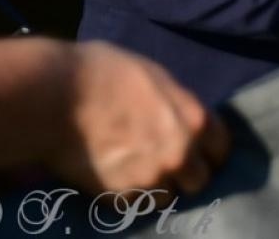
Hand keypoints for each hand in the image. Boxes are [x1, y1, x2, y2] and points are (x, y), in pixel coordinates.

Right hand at [53, 42, 230, 195]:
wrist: (57, 97)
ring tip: (134, 172)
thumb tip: (183, 121)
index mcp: (195, 121)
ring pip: (166, 197)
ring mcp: (151, 178)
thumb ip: (178, 107)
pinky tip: (113, 178)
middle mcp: (181, 154)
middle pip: (199, 180)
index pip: (221, 150)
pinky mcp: (119, 196)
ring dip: (155, 188)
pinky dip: (127, 196)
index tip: (199, 154)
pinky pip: (134, 205)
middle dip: (185, 175)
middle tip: (165, 166)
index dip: (209, 152)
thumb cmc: (106, 74)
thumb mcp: (158, 79)